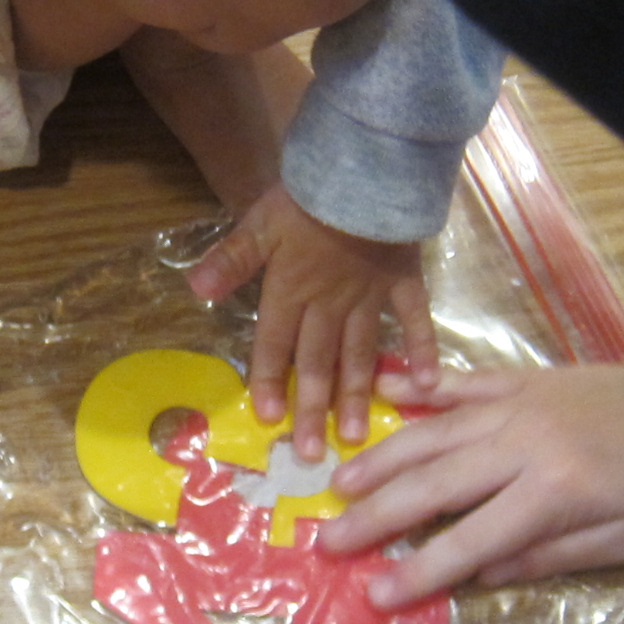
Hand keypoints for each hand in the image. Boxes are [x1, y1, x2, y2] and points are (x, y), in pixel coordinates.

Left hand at [187, 182, 434, 461]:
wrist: (366, 169)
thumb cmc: (308, 195)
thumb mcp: (259, 222)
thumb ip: (231, 259)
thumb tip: (195, 290)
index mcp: (291, 291)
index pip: (275, 345)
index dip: (270, 382)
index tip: (269, 421)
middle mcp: (328, 304)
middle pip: (317, 363)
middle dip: (312, 409)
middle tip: (311, 454)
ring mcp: (369, 297)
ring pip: (360, 354)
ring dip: (356, 396)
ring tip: (355, 437)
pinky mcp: (404, 282)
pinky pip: (414, 321)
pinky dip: (422, 350)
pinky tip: (428, 385)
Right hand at [317, 363, 623, 607]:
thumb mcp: (622, 542)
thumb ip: (547, 558)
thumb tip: (478, 574)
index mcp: (549, 494)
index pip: (469, 541)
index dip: (419, 571)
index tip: (373, 596)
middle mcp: (519, 445)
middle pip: (433, 485)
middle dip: (376, 517)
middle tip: (327, 541)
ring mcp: (515, 406)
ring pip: (433, 433)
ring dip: (382, 458)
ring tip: (338, 483)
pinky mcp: (521, 380)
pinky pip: (460, 383)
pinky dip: (420, 388)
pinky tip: (381, 392)